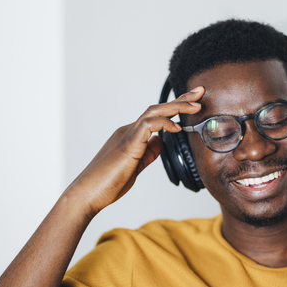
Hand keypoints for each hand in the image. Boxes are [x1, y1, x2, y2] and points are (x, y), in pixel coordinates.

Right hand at [64, 87, 203, 216]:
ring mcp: (127, 135)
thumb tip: (161, 142)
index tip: (193, 101)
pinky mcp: (127, 144)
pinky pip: (148, 126)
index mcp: (131, 136)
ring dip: (176, 107)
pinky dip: (164, 123)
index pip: (156, 116)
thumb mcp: (136, 166)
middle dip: (181, 99)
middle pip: (157, 108)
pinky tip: (177, 127)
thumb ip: (148, 153)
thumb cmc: (108, 183)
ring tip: (195, 105)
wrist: (87, 194)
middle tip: (200, 91)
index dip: (176, 107)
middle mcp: (129, 131)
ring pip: (153, 112)